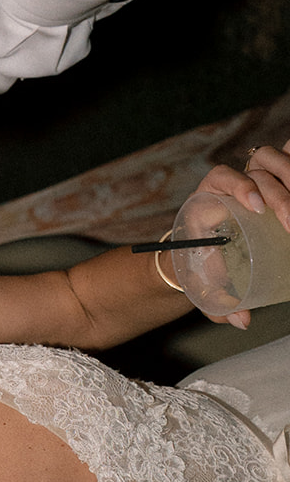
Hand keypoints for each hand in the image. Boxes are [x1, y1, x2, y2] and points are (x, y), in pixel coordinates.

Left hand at [192, 140, 289, 326]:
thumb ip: (219, 304)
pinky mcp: (270, 185)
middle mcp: (230, 186)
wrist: (200, 257)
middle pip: (258, 171)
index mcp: (207, 200)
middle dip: (279, 195)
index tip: (256, 207)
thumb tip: (242, 320)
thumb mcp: (205, 284)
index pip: (222, 177)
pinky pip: (284, 169)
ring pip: (275, 161)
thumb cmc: (202, 268)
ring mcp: (254, 181)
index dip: (240, 185)